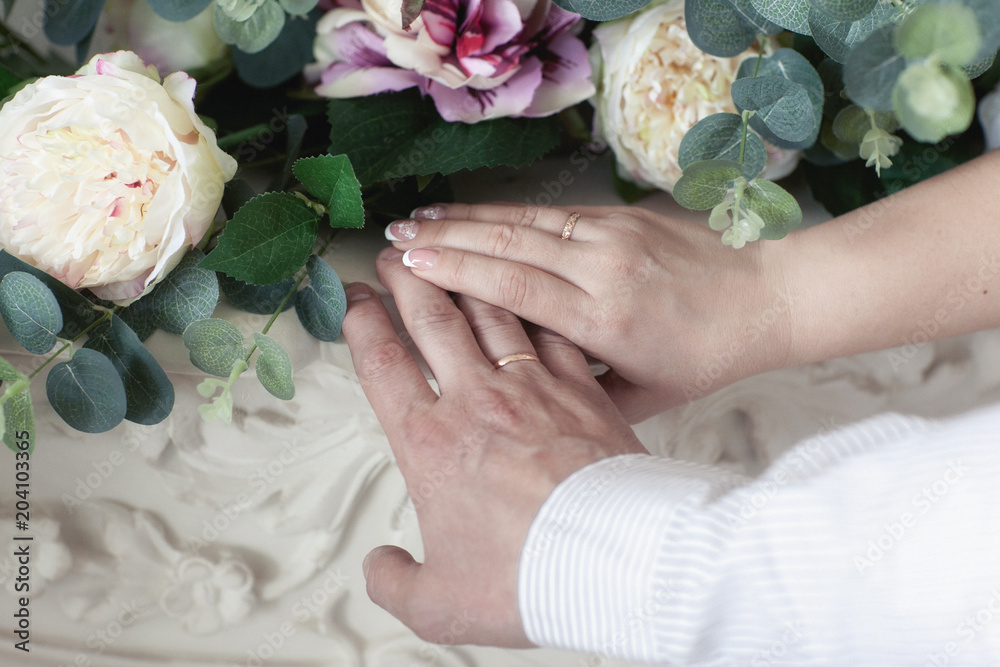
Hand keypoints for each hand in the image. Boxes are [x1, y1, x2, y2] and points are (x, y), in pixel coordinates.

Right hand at [342, 247, 646, 646]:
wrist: (616, 561)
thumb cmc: (532, 577)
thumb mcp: (442, 603)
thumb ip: (397, 582)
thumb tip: (380, 568)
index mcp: (431, 443)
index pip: (384, 365)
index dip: (363, 324)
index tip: (354, 299)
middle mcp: (477, 401)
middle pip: (433, 320)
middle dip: (409, 278)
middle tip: (393, 252)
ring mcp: (532, 386)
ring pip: (489, 311)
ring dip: (463, 274)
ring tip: (446, 248)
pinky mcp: (582, 386)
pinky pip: (548, 327)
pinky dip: (531, 300)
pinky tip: (526, 285)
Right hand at [384, 203, 793, 420]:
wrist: (766, 297)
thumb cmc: (704, 356)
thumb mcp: (641, 396)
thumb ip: (579, 393)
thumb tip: (519, 388)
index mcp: (604, 321)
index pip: (515, 289)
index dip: (458, 273)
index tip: (410, 265)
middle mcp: (602, 270)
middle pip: (508, 246)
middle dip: (444, 239)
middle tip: (391, 236)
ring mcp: (611, 236)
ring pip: (522, 222)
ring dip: (465, 218)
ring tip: (416, 218)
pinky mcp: (619, 217)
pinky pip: (548, 213)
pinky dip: (503, 212)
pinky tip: (471, 212)